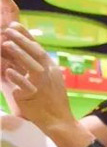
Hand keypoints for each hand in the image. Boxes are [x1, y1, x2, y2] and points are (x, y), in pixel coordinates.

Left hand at [1, 22, 77, 136]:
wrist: (60, 121)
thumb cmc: (50, 101)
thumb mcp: (46, 80)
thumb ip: (32, 67)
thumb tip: (13, 52)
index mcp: (51, 69)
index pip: (38, 48)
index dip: (26, 36)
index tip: (14, 25)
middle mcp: (49, 74)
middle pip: (36, 53)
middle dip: (21, 40)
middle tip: (7, 30)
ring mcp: (43, 85)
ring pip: (32, 67)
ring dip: (19, 54)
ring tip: (5, 44)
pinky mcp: (35, 97)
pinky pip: (25, 86)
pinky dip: (18, 78)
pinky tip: (8, 71)